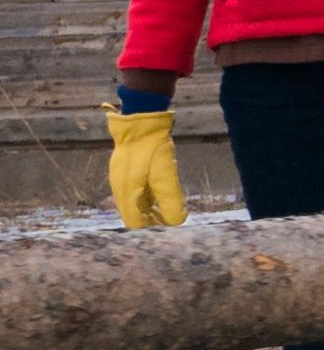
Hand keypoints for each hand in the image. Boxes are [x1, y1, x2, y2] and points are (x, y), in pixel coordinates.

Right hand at [104, 109, 179, 230]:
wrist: (140, 124)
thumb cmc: (153, 149)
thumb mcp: (166, 175)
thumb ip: (170, 199)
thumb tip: (177, 221)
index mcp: (126, 192)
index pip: (134, 222)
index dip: (152, 225)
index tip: (170, 221)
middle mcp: (119, 188)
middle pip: (133, 214)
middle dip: (151, 218)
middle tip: (172, 214)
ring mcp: (119, 179)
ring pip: (132, 203)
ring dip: (149, 207)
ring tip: (168, 205)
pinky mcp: (123, 171)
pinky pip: (133, 191)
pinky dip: (145, 196)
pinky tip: (158, 192)